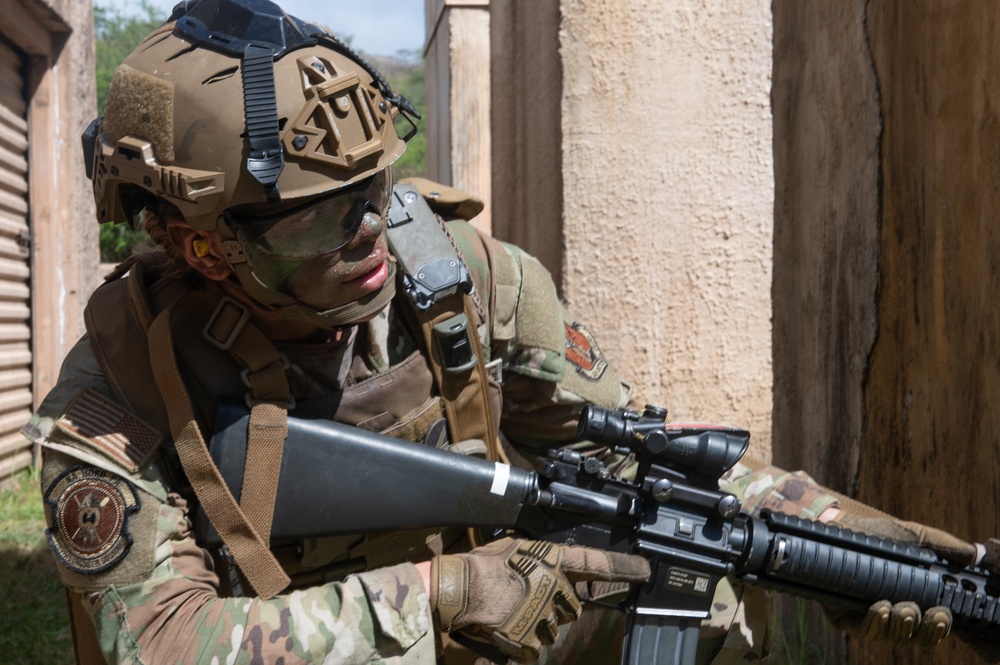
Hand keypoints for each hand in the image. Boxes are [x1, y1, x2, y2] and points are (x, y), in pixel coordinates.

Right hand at [430, 537, 648, 662]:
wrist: (460, 588)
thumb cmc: (482, 565)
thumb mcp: (514, 547)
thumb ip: (539, 558)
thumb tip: (551, 563)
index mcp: (551, 562)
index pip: (594, 562)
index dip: (622, 566)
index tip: (644, 570)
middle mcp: (553, 588)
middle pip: (572, 607)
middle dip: (556, 607)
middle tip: (531, 601)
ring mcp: (542, 615)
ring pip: (554, 629)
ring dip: (539, 626)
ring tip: (514, 614)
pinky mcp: (529, 638)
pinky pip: (535, 648)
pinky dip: (523, 645)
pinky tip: (508, 631)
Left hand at [825, 507, 992, 647]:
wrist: (843, 526)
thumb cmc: (881, 536)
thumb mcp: (916, 537)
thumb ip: (944, 546)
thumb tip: (974, 555)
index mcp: (916, 603)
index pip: (933, 628)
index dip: (941, 627)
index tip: (943, 613)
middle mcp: (895, 616)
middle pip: (916, 638)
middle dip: (925, 630)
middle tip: (926, 612)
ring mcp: (871, 619)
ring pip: (892, 636)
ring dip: (901, 625)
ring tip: (903, 607)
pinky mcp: (847, 618)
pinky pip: (865, 630)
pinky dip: (875, 622)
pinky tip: (881, 607)